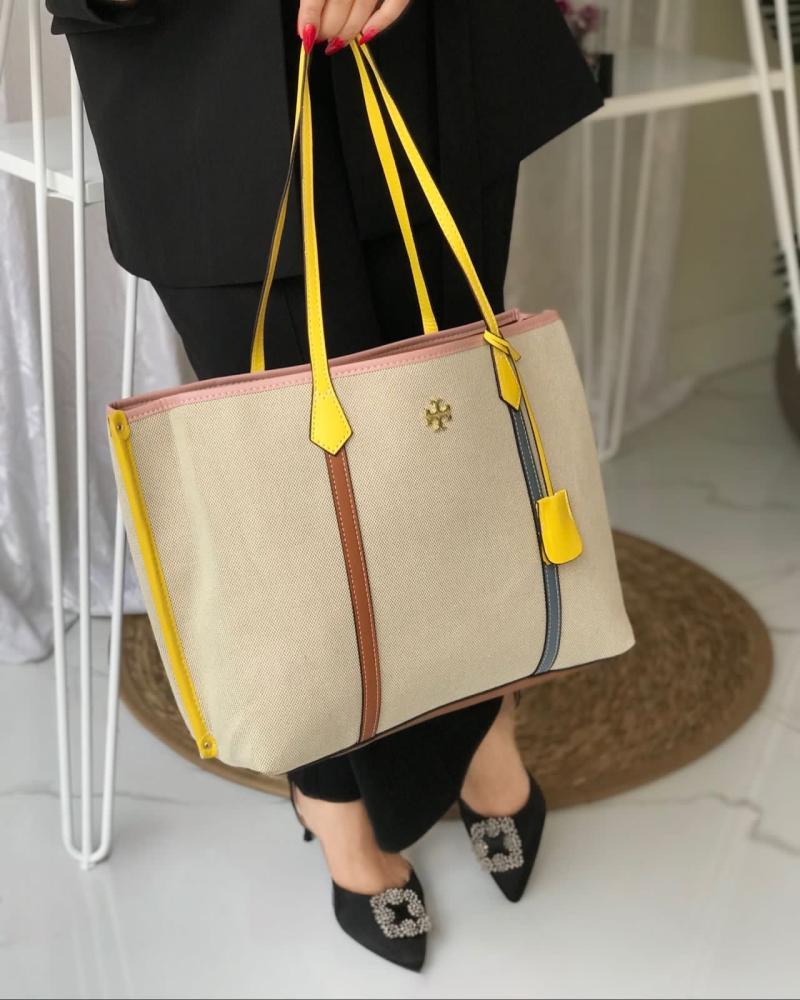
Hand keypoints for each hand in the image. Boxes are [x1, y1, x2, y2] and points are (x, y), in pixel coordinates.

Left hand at [297, 0, 411, 54]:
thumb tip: (310, 19)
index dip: (310, 17)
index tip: (305, 35)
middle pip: (340, 5)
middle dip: (328, 28)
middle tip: (322, 38)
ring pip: (362, 11)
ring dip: (347, 32)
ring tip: (337, 40)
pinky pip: (393, 8)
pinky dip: (379, 24)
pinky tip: (365, 37)